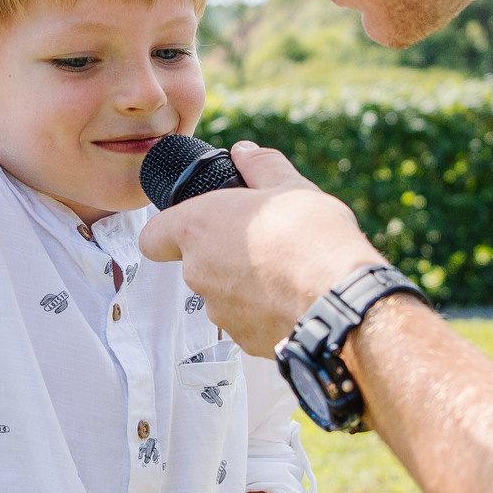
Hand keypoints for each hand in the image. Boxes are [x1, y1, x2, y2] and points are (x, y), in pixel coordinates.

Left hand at [137, 143, 379, 354]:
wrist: (339, 297)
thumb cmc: (311, 237)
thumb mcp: (289, 185)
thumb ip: (259, 165)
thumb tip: (244, 152)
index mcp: (197, 228)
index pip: (152, 237)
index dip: (169, 232)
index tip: (195, 228)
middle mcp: (198, 272)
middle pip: (195, 263)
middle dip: (222, 254)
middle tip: (262, 241)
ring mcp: (219, 311)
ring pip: (221, 294)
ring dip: (242, 283)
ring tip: (284, 270)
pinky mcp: (243, 340)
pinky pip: (246, 321)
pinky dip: (262, 311)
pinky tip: (293, 296)